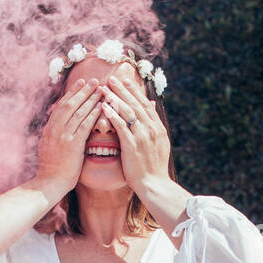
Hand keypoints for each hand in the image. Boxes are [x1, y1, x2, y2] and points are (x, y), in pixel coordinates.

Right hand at [34, 79, 103, 194]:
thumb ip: (54, 135)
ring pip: (77, 111)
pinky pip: (84, 125)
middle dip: (82, 91)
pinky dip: (93, 114)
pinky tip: (101, 107)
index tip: (81, 84)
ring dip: (90, 98)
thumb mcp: (48, 148)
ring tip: (100, 89)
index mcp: (49, 129)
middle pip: (69, 104)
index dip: (72, 93)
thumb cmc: (52, 170)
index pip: (61, 106)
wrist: (49, 183)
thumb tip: (58, 126)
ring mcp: (63, 136)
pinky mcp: (72, 145)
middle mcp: (54, 129)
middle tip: (94, 80)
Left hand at [98, 75, 170, 192]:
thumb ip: (154, 128)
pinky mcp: (132, 145)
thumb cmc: (154, 168)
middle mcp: (151, 129)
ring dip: (115, 98)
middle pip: (135, 104)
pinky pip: (121, 126)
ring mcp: (142, 136)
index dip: (134, 92)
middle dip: (123, 90)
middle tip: (112, 78)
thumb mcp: (159, 145)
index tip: (125, 82)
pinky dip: (112, 114)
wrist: (154, 184)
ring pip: (127, 111)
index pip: (145, 105)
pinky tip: (104, 106)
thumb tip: (152, 113)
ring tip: (104, 88)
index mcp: (158, 128)